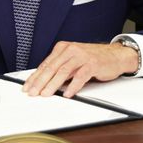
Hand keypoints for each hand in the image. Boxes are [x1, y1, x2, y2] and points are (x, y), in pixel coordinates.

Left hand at [23, 41, 137, 97]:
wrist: (115, 55)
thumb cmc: (93, 60)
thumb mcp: (73, 61)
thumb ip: (60, 69)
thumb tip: (44, 83)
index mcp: (63, 48)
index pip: (45, 64)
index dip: (35, 77)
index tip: (27, 87)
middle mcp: (70, 50)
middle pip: (51, 67)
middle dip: (40, 82)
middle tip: (33, 92)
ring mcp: (81, 56)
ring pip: (63, 71)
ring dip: (53, 84)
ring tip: (46, 94)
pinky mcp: (92, 63)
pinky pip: (80, 76)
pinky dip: (72, 86)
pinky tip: (67, 94)